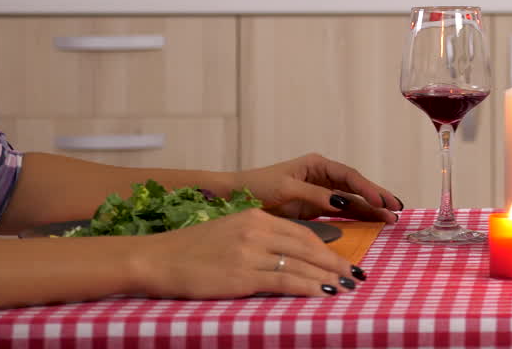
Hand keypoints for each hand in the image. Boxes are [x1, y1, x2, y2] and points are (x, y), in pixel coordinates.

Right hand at [131, 209, 366, 298]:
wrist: (154, 259)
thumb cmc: (189, 250)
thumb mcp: (230, 232)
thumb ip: (260, 238)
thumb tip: (290, 255)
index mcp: (255, 217)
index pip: (301, 233)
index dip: (327, 248)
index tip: (343, 261)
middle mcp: (256, 230)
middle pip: (308, 247)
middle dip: (336, 263)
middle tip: (356, 275)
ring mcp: (249, 252)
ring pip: (301, 264)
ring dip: (328, 277)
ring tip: (346, 287)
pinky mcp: (241, 275)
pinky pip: (284, 281)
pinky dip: (308, 287)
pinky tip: (324, 294)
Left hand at [233, 154, 401, 223]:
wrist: (234, 198)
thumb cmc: (257, 187)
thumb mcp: (286, 190)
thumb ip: (315, 195)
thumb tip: (342, 202)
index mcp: (317, 165)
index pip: (349, 176)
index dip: (367, 189)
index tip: (381, 201)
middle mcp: (323, 177)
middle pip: (356, 187)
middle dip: (377, 197)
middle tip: (397, 208)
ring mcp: (321, 193)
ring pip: (353, 200)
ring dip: (371, 208)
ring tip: (391, 217)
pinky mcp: (317, 208)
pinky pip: (343, 211)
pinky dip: (358, 216)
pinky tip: (373, 222)